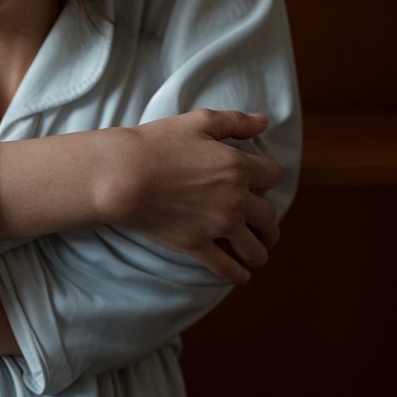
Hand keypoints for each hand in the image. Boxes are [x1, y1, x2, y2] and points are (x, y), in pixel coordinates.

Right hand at [98, 110, 281, 283]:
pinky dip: (238, 274)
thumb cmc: (157, 144)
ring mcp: (217, 226)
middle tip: (264, 227)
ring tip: (256, 252)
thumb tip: (264, 122)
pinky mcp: (197, 246)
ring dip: (260, 251)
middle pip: (269, 217)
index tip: (260, 184)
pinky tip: (242, 274)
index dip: (268, 178)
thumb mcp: (199, 121)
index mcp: (238, 166)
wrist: (123, 175)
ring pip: (255, 248)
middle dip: (269, 222)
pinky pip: (227, 268)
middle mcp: (235, 199)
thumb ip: (236, 121)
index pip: (273, 176)